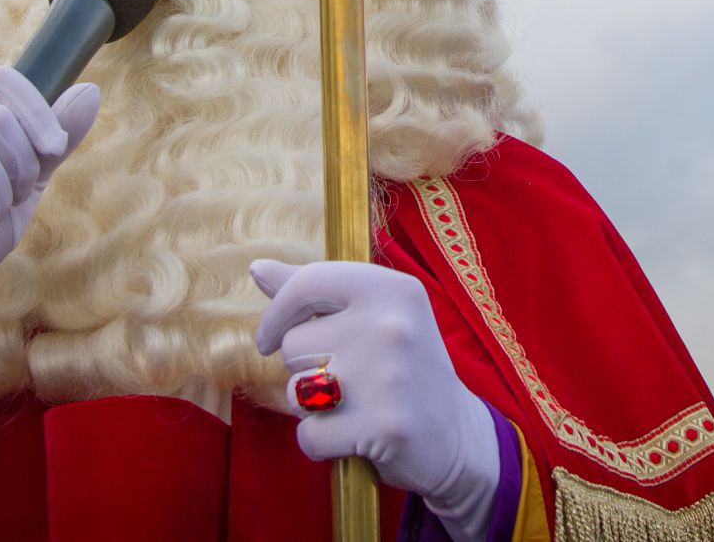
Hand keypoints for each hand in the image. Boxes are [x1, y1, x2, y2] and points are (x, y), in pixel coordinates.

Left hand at [252, 260, 499, 540]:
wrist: (456, 436)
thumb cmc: (402, 368)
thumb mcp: (372, 316)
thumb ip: (314, 292)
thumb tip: (257, 268)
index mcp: (392, 289)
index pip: (307, 284)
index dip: (277, 314)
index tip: (270, 339)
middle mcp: (391, 325)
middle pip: (293, 345)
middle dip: (307, 369)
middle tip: (352, 381)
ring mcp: (388, 377)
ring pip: (296, 391)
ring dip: (312, 408)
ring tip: (355, 407)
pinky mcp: (383, 427)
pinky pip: (309, 435)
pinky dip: (321, 444)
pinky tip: (354, 439)